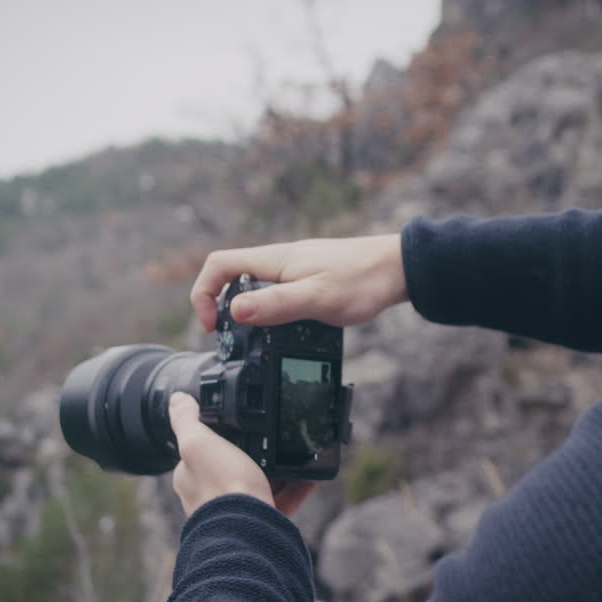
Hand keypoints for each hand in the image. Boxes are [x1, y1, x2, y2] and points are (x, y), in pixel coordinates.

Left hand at [169, 392, 315, 516]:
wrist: (248, 530)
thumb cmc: (220, 488)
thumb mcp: (198, 443)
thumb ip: (186, 420)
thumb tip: (177, 399)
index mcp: (192, 477)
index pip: (201, 450)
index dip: (217, 435)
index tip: (238, 423)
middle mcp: (211, 496)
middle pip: (234, 466)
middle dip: (252, 453)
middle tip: (270, 436)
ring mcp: (237, 509)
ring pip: (260, 482)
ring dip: (277, 469)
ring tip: (294, 452)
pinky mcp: (261, 520)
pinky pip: (282, 499)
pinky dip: (296, 487)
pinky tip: (309, 476)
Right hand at [189, 233, 406, 330]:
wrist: (398, 269)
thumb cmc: (362, 280)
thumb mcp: (317, 299)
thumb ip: (277, 305)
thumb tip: (234, 311)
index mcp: (274, 261)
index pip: (218, 265)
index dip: (203, 294)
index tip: (211, 326)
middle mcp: (279, 261)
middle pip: (231, 277)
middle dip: (220, 306)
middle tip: (229, 339)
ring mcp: (294, 269)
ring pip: (254, 287)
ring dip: (246, 312)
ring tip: (254, 340)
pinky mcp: (309, 279)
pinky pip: (277, 293)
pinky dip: (270, 312)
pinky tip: (286, 332)